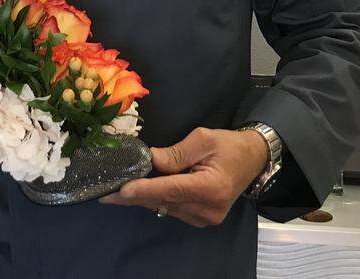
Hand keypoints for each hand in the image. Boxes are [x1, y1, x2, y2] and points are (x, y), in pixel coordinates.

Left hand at [99, 127, 268, 226]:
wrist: (252, 159)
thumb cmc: (228, 145)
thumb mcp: (202, 139)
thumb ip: (175, 153)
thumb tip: (150, 160)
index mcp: (211, 188)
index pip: (171, 189)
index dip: (145, 190)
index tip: (122, 190)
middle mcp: (207, 209)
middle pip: (164, 201)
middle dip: (135, 194)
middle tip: (107, 191)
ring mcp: (204, 218)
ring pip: (164, 207)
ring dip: (144, 196)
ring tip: (121, 186)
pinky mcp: (200, 219)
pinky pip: (171, 209)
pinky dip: (156, 199)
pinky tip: (143, 189)